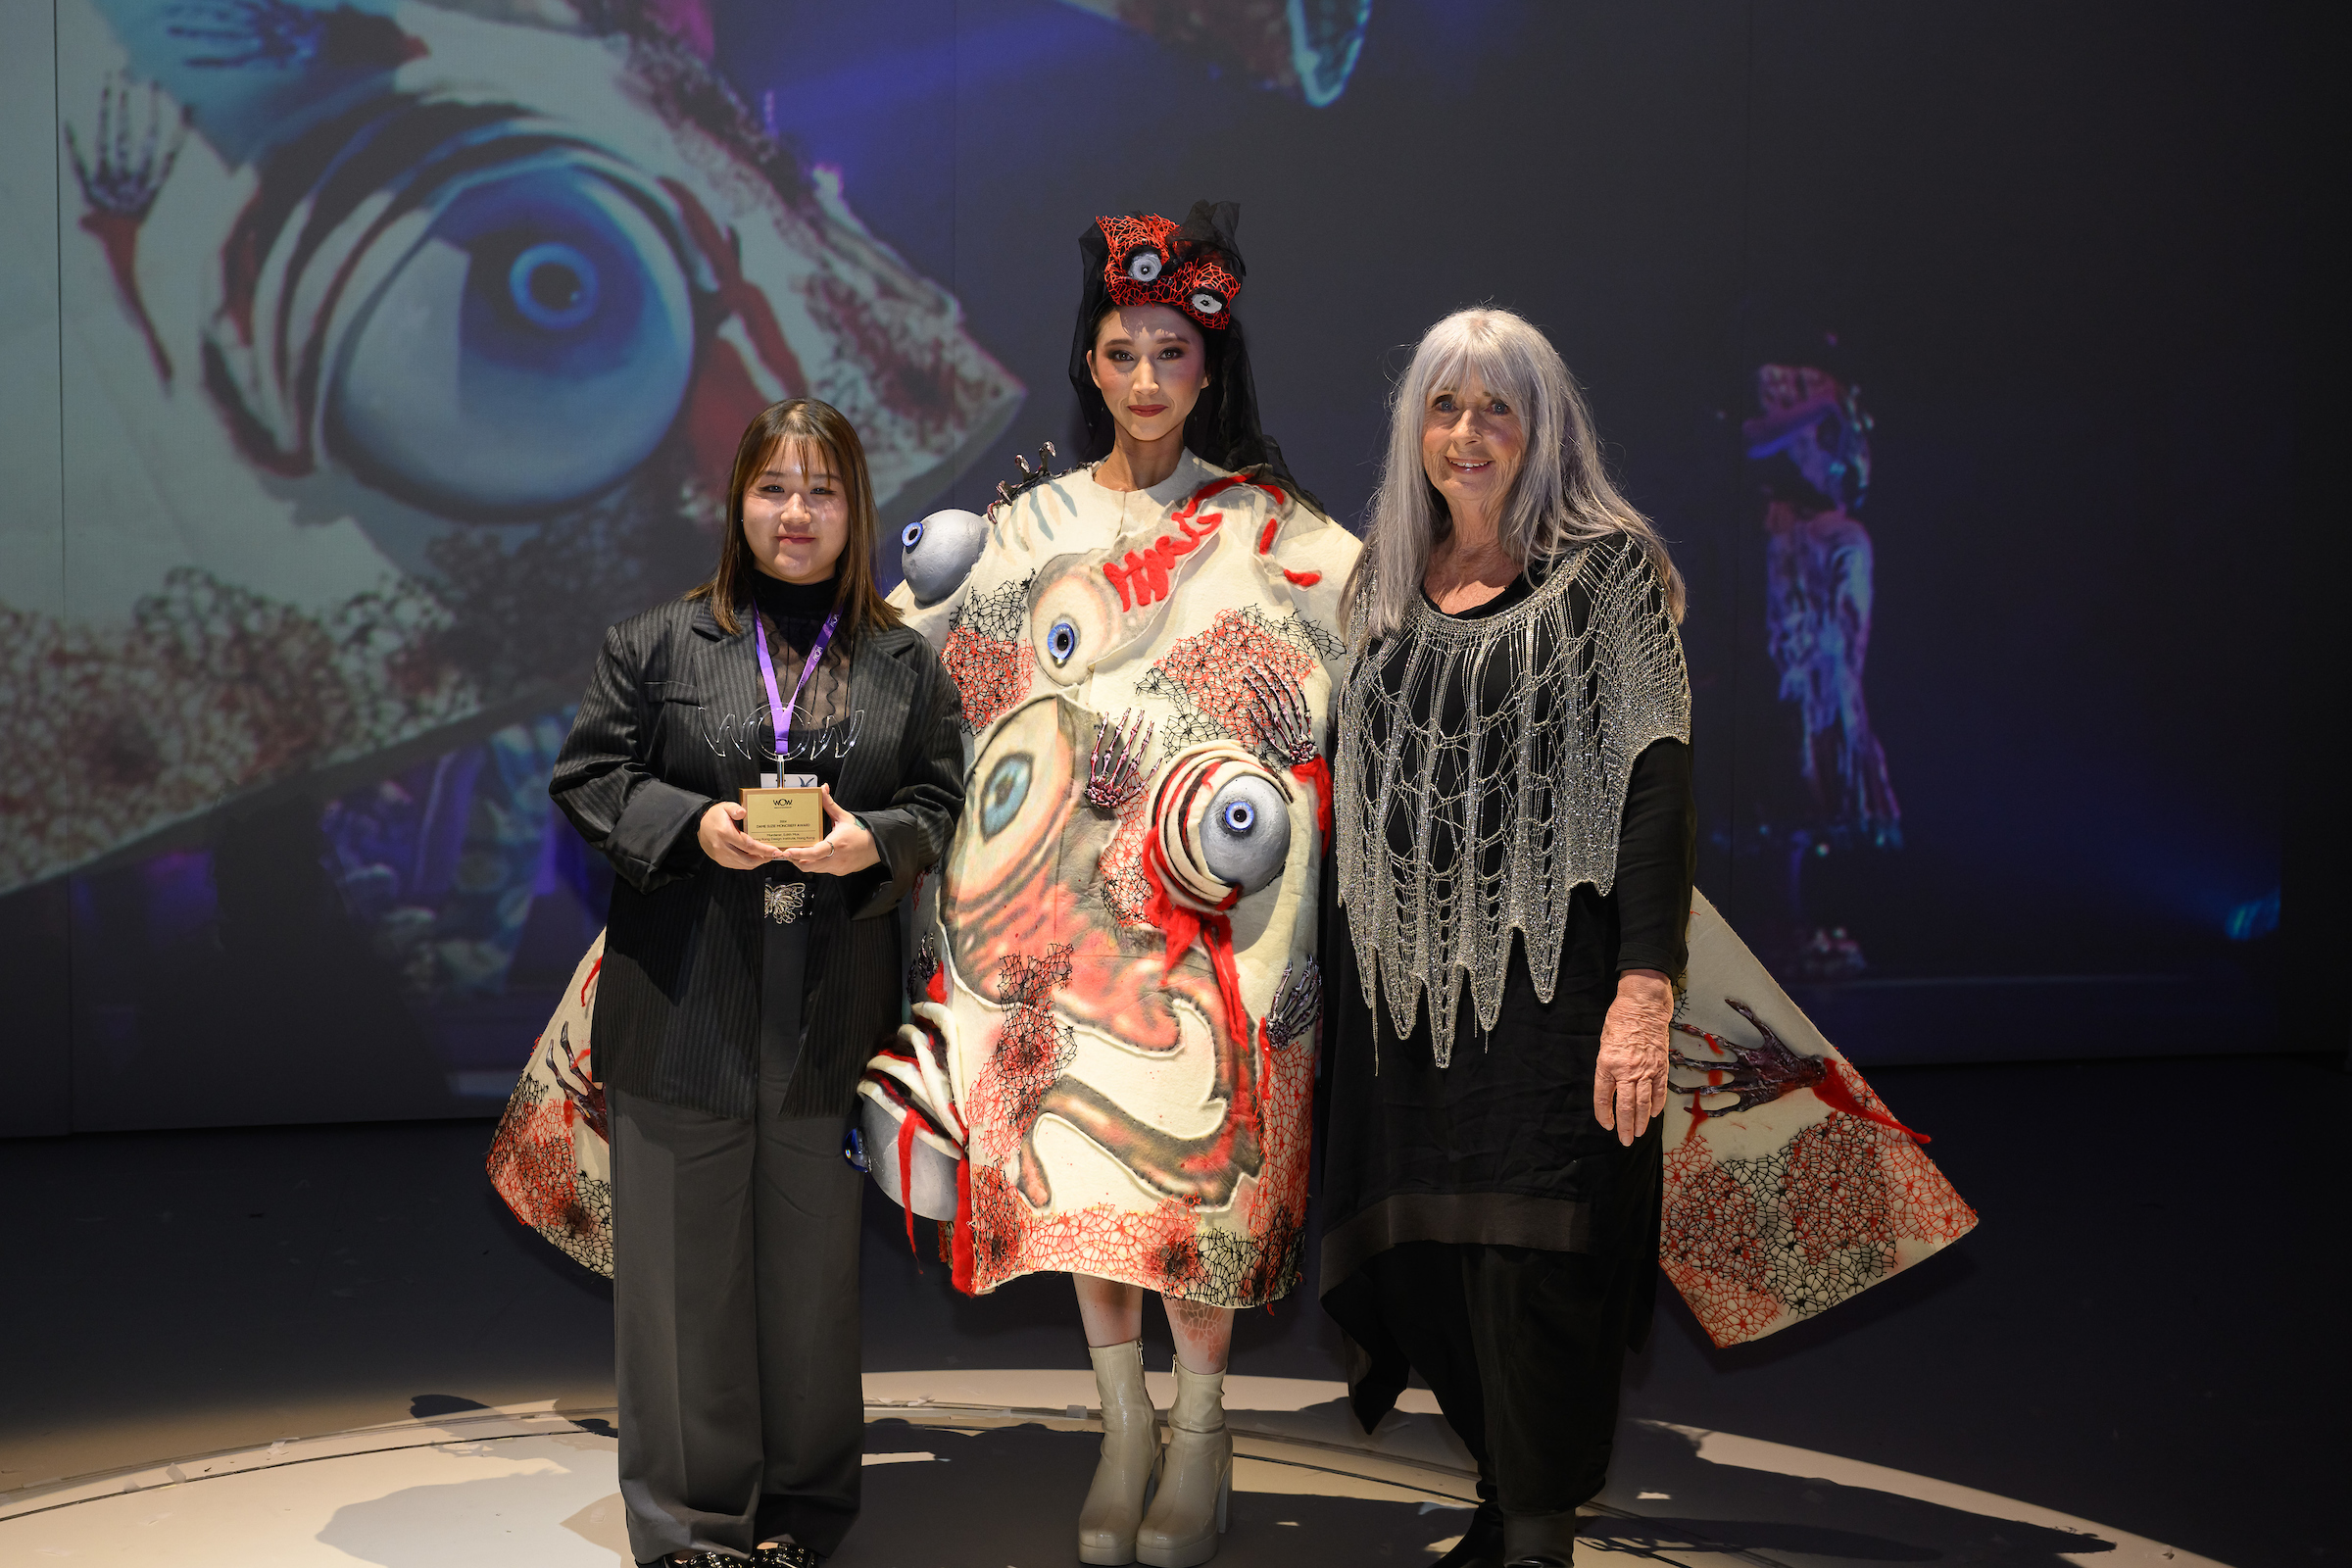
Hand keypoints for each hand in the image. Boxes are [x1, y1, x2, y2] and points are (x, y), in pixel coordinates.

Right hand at [697, 800, 784, 868]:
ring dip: (757, 862)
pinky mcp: (721, 861)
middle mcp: (722, 847)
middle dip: (764, 859)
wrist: (700, 826)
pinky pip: (738, 865)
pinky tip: (755, 858)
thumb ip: (735, 808)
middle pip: (748, 859)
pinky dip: (749, 863)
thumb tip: (743, 812)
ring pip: (744, 864)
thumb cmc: (715, 816)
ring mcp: (721, 856)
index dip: (764, 850)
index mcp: (725, 833)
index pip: (748, 845)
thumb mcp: (725, 807)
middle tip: (774, 855)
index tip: (776, 851)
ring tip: (767, 856)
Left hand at [777, 785, 879, 875]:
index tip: (787, 851)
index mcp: (837, 844)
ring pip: (813, 870)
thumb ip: (829, 804)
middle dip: (795, 859)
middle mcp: (836, 858)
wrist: (877, 846)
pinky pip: (821, 871)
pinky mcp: (839, 872)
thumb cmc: (862, 832)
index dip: (799, 853)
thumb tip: (822, 789)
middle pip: (808, 865)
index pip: (814, 853)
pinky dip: (814, 864)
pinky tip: (811, 856)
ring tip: (796, 853)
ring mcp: (837, 867)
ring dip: (803, 862)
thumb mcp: (844, 817)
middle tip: (786, 851)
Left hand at [1594, 968, 1672, 1145]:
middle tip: (1625, 1141)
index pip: (1603, 1097)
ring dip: (1640, 1122)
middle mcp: (1626, 1071)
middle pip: (1625, 1106)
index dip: (1604, 1115)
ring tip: (1637, 1134)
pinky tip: (1652, 1115)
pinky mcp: (1660, 1067)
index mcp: (1607, 1065)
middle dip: (1624, 1127)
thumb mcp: (1604, 1046)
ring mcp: (1646, 1070)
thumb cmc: (1619, 1023)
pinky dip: (1657, 1105)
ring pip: (1643, 1103)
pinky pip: (1659, 1091)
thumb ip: (1607, 1069)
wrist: (1643, 1007)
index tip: (1607, 1126)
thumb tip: (1611, 1091)